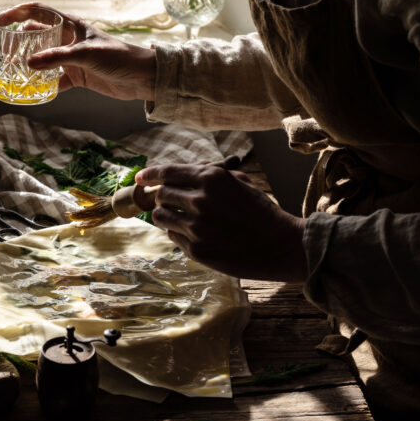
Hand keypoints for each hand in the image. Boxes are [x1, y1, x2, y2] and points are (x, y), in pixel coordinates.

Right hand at [0, 3, 156, 101]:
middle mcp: (68, 39)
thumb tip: (28, 63)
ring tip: (12, 74)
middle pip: (36, 36)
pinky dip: (44, 86)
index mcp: (70, 25)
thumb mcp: (86, 54)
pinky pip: (55, 81)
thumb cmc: (118, 57)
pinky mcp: (78, 76)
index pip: (37, 12)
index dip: (16, 13)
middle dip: (18, 44)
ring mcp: (72, 58)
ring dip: (29, 66)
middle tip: (3, 56)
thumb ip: (57, 58)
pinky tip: (34, 93)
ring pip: (43, 59)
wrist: (142, 77)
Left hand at [135, 161, 307, 282]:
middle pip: (161, 194)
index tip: (140, 177)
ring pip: (161, 217)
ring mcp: (197, 227)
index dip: (149, 174)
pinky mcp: (196, 250)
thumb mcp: (239, 182)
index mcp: (211, 178)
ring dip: (166, 215)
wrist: (279, 246)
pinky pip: (173, 236)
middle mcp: (200, 200)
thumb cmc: (261, 211)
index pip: (167, 172)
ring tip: (181, 218)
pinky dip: (178, 233)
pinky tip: (196, 234)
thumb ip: (210, 173)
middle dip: (162, 196)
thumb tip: (185, 170)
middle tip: (169, 201)